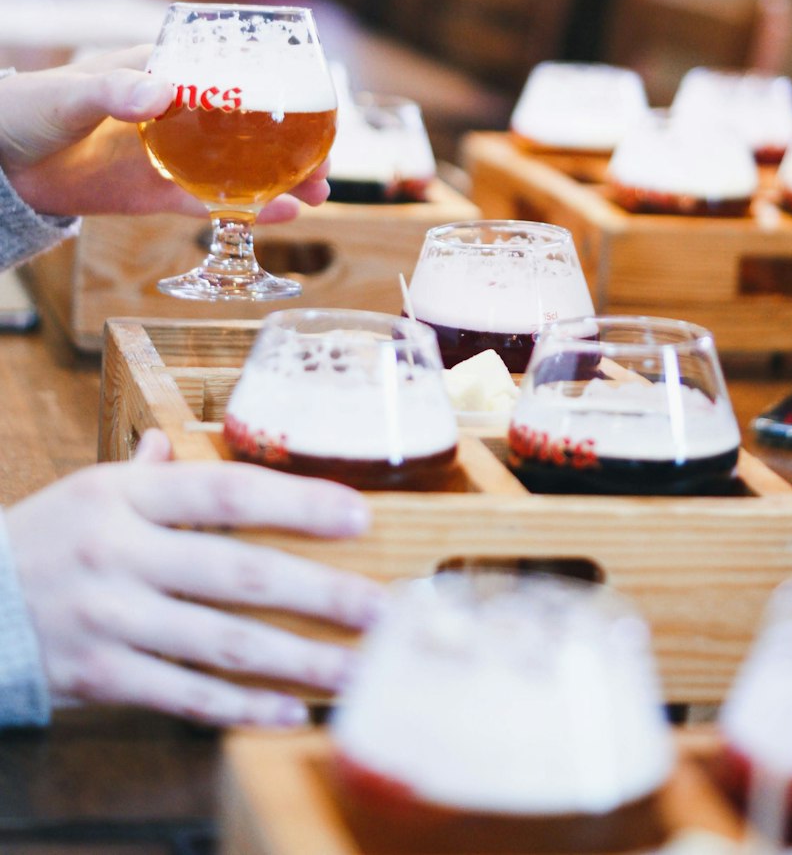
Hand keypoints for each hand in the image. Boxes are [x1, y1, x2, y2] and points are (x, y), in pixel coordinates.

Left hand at [0, 50, 330, 218]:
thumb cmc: (29, 107)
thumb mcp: (72, 94)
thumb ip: (115, 91)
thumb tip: (162, 93)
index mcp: (166, 72)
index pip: (234, 73)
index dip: (279, 87)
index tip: (315, 103)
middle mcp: (180, 113)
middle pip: (251, 126)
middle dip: (295, 142)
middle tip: (327, 160)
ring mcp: (172, 155)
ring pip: (241, 167)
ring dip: (283, 179)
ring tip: (321, 192)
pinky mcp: (157, 194)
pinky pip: (209, 203)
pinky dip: (247, 210)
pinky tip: (282, 215)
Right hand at [5, 431, 382, 725]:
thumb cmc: (45, 539)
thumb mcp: (92, 489)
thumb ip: (149, 471)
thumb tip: (184, 441)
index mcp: (125, 496)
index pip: (224, 493)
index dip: (297, 504)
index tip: (359, 516)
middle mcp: (120, 555)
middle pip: (238, 574)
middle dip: (321, 594)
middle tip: (385, 608)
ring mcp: (109, 620)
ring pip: (222, 643)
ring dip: (300, 659)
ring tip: (359, 669)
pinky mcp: (99, 677)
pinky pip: (184, 696)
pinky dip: (242, 708)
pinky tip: (293, 711)